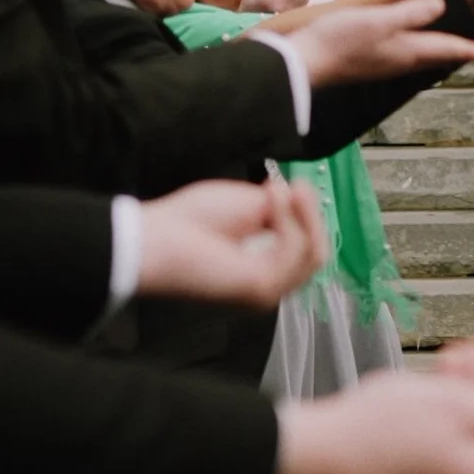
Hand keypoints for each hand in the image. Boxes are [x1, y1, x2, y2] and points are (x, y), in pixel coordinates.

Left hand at [135, 176, 326, 307]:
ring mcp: (267, 289)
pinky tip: (273, 199)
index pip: (308, 247)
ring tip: (279, 189)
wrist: (155, 240)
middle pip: (317, 254)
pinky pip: (295, 251)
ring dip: (302, 214)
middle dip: (313, 215)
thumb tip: (300, 200)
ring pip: (313, 254)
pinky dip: (289, 220)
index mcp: (263, 266)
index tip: (295, 184)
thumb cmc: (186, 224)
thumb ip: (278, 209)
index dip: (308, 215)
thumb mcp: (246, 205)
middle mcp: (270, 283)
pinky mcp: (261, 288)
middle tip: (298, 185)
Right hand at [289, 0, 473, 86]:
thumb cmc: (342, 40)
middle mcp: (403, 60)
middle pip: (438, 54)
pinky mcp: (372, 59)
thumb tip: (442, 5)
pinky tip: (413, 35)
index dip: (470, 50)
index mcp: (409, 50)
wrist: (305, 63)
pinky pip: (406, 51)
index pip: (448, 50)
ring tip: (449, 37)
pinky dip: (418, 42)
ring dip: (439, 45)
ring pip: (423, 54)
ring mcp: (387, 61)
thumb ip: (412, 12)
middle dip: (457, 48)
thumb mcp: (380, 20)